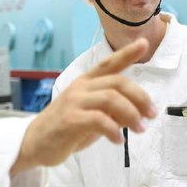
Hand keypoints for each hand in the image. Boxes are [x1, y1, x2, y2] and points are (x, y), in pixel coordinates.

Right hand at [11, 38, 156, 174]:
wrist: (34, 143)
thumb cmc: (65, 128)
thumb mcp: (90, 115)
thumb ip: (110, 109)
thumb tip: (134, 112)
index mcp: (86, 82)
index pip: (109, 63)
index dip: (127, 53)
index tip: (144, 43)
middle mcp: (81, 87)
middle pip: (117, 83)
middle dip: (140, 97)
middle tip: (151, 115)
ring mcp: (74, 102)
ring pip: (111, 99)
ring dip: (131, 114)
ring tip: (140, 129)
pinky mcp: (69, 120)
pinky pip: (99, 120)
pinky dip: (114, 130)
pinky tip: (118, 140)